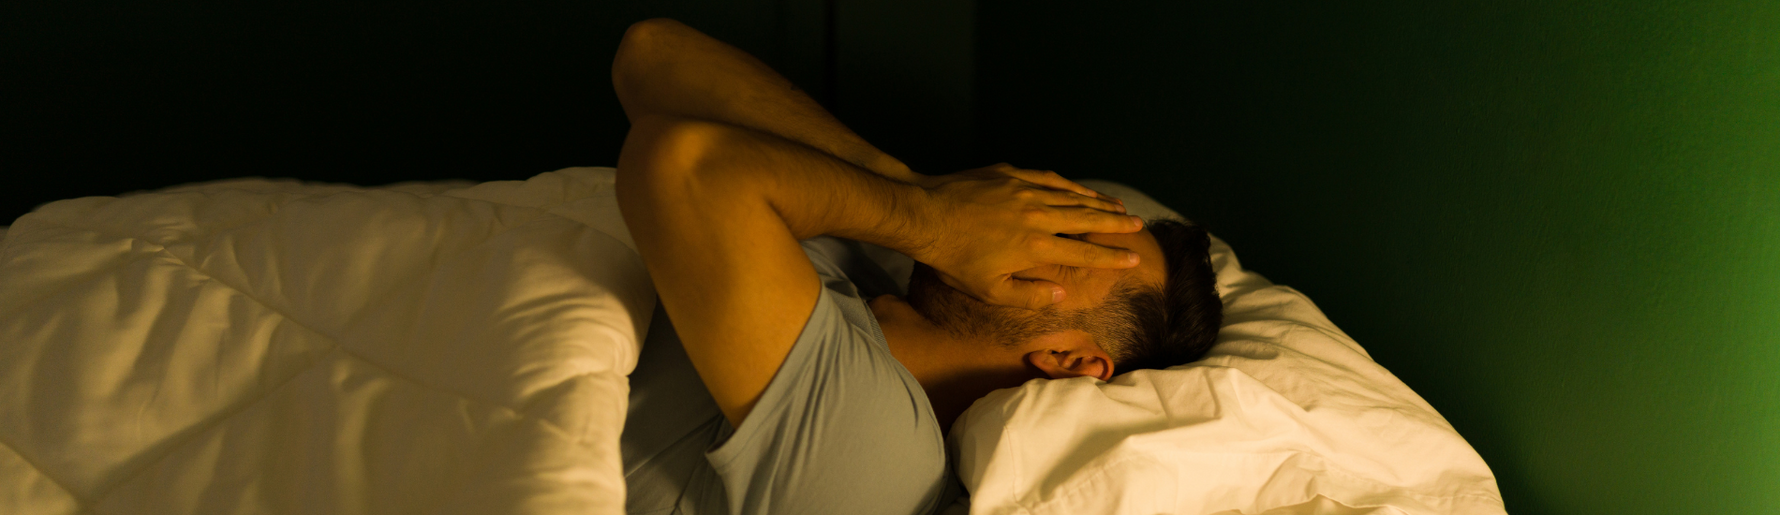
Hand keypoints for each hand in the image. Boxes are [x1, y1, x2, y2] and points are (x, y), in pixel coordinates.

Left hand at [908, 163, 1141, 309]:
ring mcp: (1025, 190)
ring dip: (1098, 202)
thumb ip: (1030, 294)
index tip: (1132, 258)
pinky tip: (1081, 188)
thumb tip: (1062, 293)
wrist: (924, 215)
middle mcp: (1037, 215)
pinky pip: (1050, 178)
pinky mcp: (1011, 174)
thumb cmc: (953, 258)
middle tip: (1137, 225)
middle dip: (1115, 224)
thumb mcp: (989, 291)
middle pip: (1086, 218)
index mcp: (1035, 247)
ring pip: (1072, 195)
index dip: (1111, 257)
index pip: (1083, 251)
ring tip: (1119, 207)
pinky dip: (1070, 184)